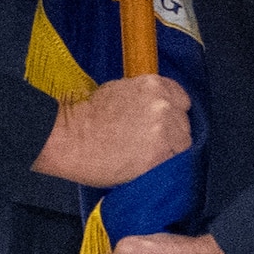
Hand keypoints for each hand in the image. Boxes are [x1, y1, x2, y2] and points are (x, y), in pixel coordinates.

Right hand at [31, 73, 190, 185]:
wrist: (69, 137)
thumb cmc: (86, 115)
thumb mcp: (119, 90)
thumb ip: (145, 97)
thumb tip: (157, 109)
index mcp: (155, 85)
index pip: (182, 101)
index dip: (173, 116)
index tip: (164, 126)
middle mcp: (164, 105)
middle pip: (184, 125)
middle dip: (171, 135)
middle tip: (148, 144)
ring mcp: (164, 130)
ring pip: (182, 146)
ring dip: (168, 153)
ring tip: (144, 157)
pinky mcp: (159, 155)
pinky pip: (172, 165)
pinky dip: (162, 168)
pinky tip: (143, 167)